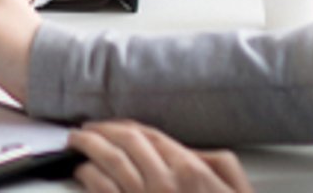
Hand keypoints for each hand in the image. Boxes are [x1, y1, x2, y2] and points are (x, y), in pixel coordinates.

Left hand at [69, 121, 253, 192]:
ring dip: (88, 148)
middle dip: (101, 131)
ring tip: (76, 145)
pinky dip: (88, 175)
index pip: (149, 135)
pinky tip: (82, 172)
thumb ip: (219, 165)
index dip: (125, 126)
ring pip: (109, 162)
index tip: (111, 126)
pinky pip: (101, 190)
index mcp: (190, 170)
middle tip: (86, 131)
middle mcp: (164, 181)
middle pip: (125, 142)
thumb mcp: (236, 191)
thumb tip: (193, 152)